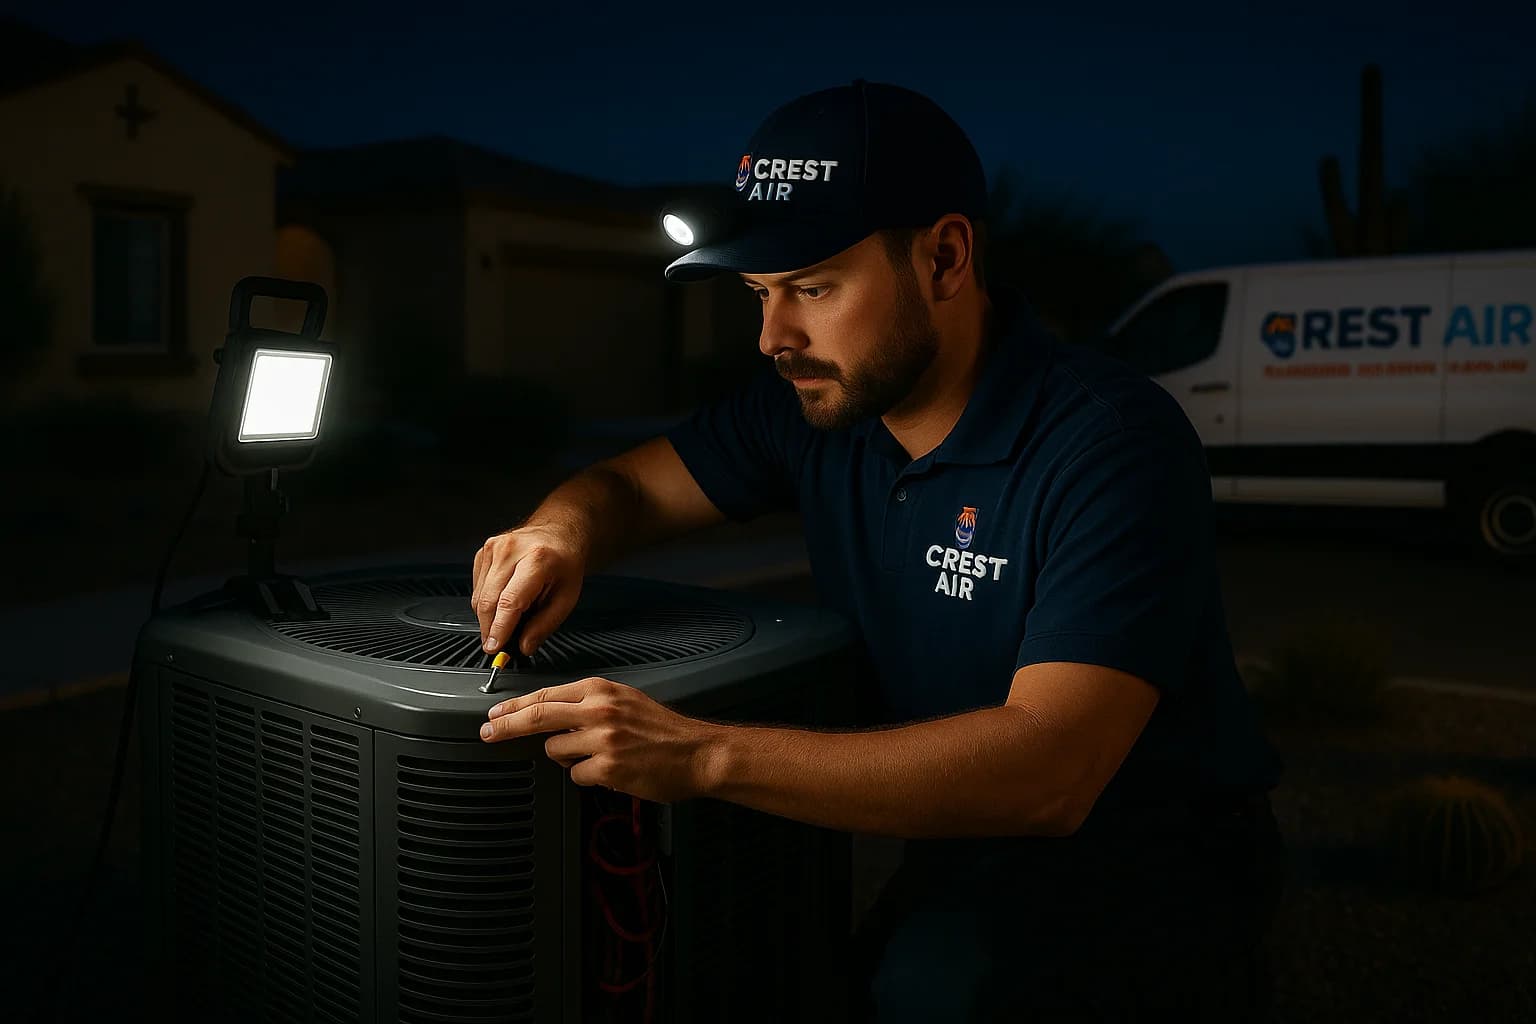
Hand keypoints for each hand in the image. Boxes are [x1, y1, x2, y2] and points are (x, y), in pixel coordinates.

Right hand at [471, 525, 584, 654]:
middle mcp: (511, 550)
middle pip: (489, 601)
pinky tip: (503, 602)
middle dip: (490, 629)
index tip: (495, 647)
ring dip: (488, 617)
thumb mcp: (566, 597)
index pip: (510, 601)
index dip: (500, 628)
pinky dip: (486, 602)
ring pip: (479, 597)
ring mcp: (494, 548)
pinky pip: (477, 588)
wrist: (557, 534)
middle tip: (499, 645)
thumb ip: (544, 625)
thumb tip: (524, 646)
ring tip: (508, 620)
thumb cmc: (564, 564)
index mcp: (537, 559)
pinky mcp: (483, 552)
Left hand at [479, 676, 720, 802]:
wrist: (697, 753)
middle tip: (487, 731)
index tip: (494, 713)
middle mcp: (598, 710)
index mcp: (600, 690)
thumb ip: (588, 704)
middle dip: (505, 725)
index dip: (514, 706)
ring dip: (570, 757)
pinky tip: (612, 771)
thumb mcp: (624, 701)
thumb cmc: (662, 729)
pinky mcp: (607, 767)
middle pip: (536, 716)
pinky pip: (577, 775)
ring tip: (600, 756)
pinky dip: (590, 776)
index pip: (545, 695)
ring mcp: (601, 739)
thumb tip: (549, 714)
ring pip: (555, 751)